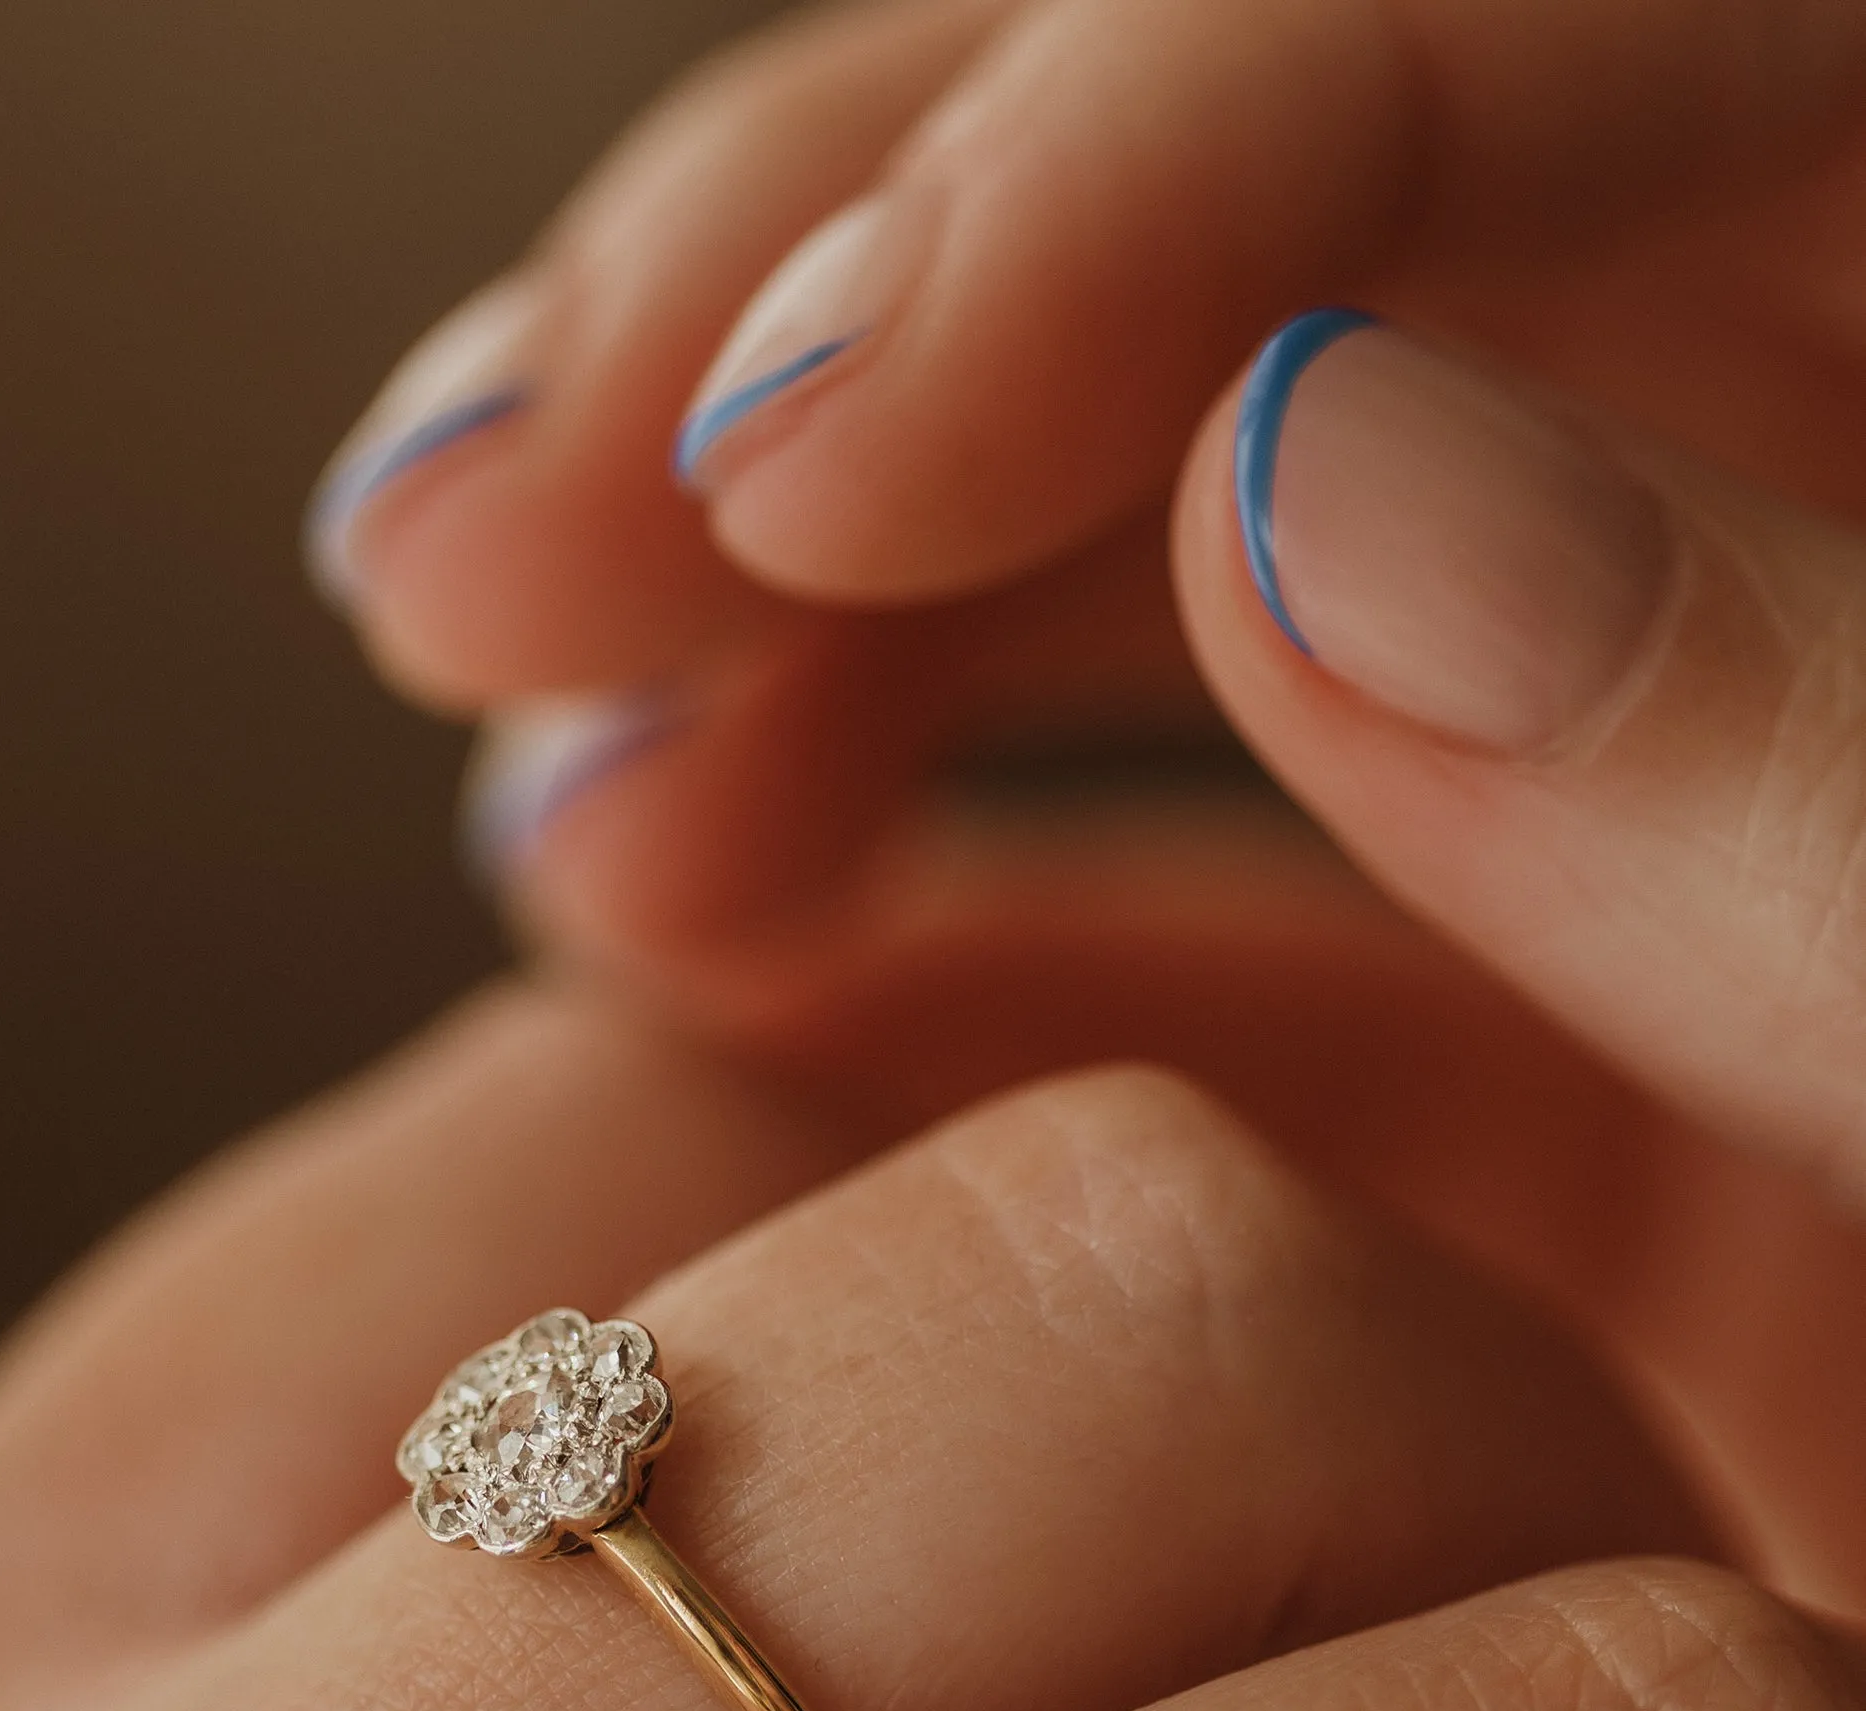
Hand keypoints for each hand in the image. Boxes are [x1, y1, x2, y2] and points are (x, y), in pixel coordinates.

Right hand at [313, 0, 1865, 1634]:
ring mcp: (1676, 803)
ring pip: (1152, 547)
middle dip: (836, 331)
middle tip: (513, 525)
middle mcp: (1840, 534)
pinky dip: (902, 919)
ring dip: (802, 623)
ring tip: (563, 798)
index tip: (805, 426)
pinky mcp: (1536, 1071)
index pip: (1589, 26)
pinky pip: (1168, 902)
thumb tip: (1329, 484)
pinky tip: (672, 968)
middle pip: (1281, 221)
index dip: (1147, 152)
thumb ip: (1843, 795)